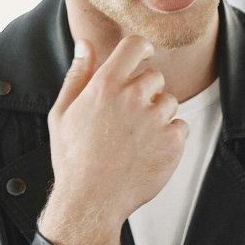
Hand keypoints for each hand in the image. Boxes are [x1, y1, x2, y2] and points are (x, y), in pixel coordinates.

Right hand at [37, 36, 189, 244]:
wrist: (91, 201)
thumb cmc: (73, 158)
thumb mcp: (63, 113)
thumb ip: (77, 75)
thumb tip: (85, 44)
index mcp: (104, 86)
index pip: (134, 46)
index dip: (142, 49)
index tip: (143, 57)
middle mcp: (132, 98)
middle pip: (155, 76)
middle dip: (146, 91)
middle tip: (128, 118)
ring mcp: (155, 120)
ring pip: (169, 102)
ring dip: (158, 115)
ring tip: (135, 139)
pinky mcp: (173, 142)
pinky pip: (181, 126)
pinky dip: (170, 136)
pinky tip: (148, 151)